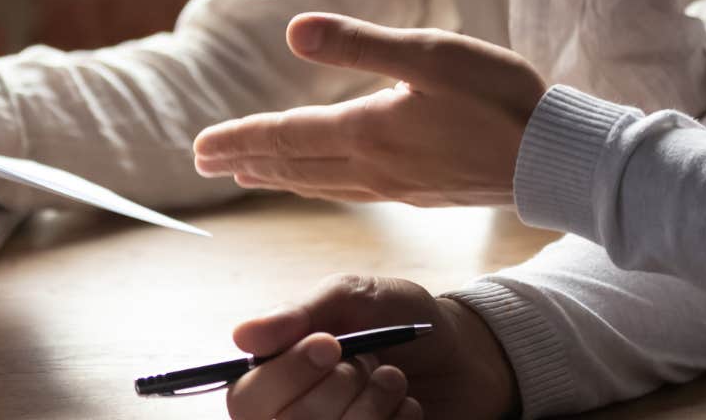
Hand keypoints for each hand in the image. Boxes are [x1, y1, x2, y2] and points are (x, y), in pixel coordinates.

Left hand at [193, 14, 546, 206]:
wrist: (554, 158)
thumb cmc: (498, 98)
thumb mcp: (428, 55)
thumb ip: (359, 45)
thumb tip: (294, 31)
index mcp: (369, 132)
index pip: (286, 137)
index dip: (239, 139)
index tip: (198, 146)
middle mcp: (374, 168)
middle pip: (295, 166)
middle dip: (247, 161)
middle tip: (205, 161)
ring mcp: (399, 186)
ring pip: (322, 184)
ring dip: (281, 176)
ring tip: (253, 172)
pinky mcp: (423, 193)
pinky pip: (352, 193)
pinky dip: (320, 185)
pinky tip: (328, 181)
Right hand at [225, 275, 518, 419]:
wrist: (464, 352)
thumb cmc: (401, 317)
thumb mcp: (355, 297)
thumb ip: (301, 312)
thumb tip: (242, 335)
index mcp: (278, 375)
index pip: (247, 398)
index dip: (287, 375)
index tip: (331, 346)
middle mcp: (296, 416)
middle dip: (338, 388)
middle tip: (369, 363)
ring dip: (371, 406)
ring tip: (395, 380)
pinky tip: (409, 407)